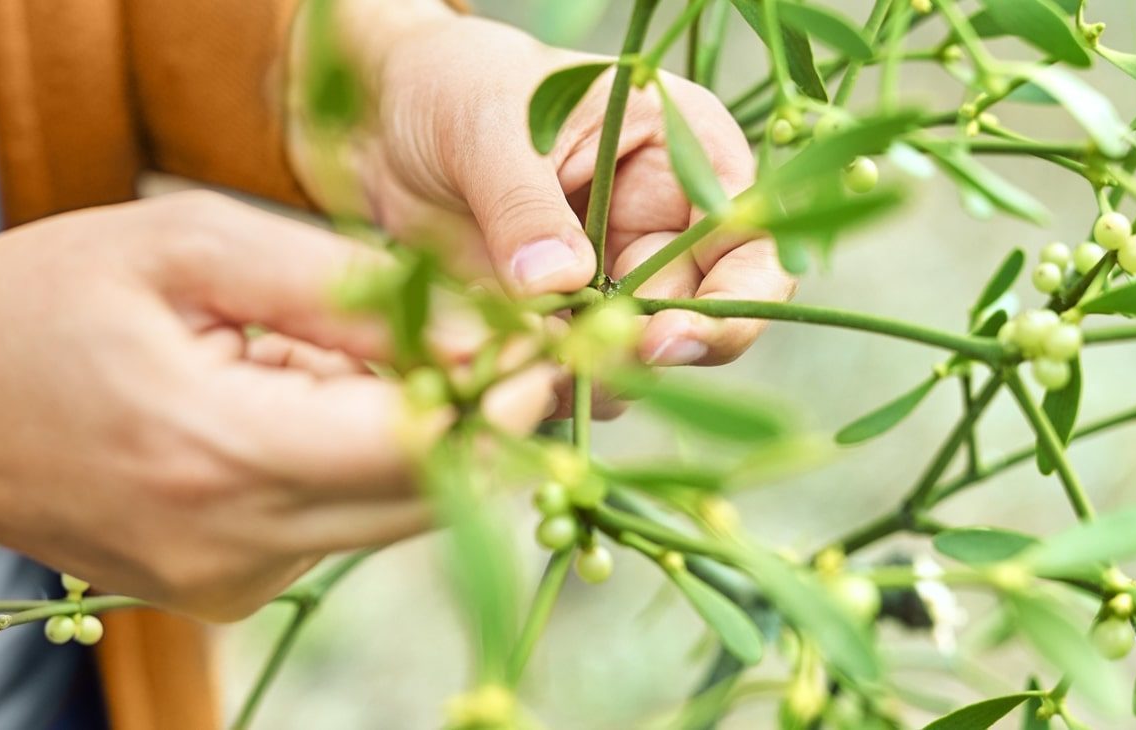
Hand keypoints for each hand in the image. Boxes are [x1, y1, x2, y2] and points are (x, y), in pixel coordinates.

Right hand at [0, 192, 554, 619]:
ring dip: (405, 437)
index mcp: (217, 452)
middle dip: (477, 420)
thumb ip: (329, 288)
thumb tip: (465, 330)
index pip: (418, 449)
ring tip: (337, 356)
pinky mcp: (221, 595)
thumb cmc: (34, 306)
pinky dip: (346, 464)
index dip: (503, 401)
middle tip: (499, 343)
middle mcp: (232, 547)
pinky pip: (333, 528)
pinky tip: (289, 404)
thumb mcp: (181, 248)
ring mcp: (226, 585)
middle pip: (422, 495)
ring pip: (384, 513)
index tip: (551, 350)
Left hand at [287, 6, 795, 373]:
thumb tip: (558, 285)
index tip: (664, 339)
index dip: (731, 305)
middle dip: (639, 354)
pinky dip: (534, 385)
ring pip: (634, 365)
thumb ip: (525, 203)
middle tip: (570, 363)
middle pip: (701, 324)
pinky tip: (486, 368)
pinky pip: (569, 378)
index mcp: (688, 159)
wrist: (383, 123)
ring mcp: (615, 287)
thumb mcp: (489, 125)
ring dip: (581, 376)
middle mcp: (667, 231)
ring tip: (510, 360)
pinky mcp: (560, 328)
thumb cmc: (455, 88)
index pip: (752, 248)